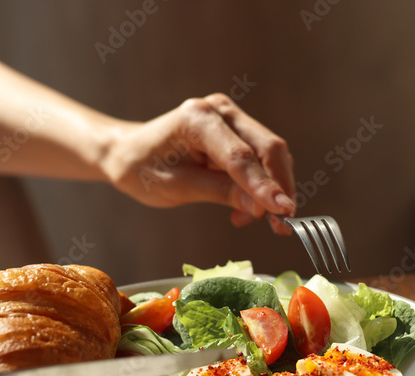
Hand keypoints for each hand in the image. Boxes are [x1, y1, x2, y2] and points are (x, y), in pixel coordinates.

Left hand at [101, 93, 296, 232]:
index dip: (265, 186)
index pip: (241, 156)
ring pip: (271, 153)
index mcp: (197, 119)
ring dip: (272, 189)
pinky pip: (261, 158)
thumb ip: (219, 193)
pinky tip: (246, 207)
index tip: (284, 212)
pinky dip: (262, 185)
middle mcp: (220, 111)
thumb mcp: (176, 188)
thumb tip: (260, 208)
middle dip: (279, 188)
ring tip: (252, 219)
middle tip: (281, 225)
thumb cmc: (143, 169)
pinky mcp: (237, 131)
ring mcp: (231, 118)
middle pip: (268, 148)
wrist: (129, 153)